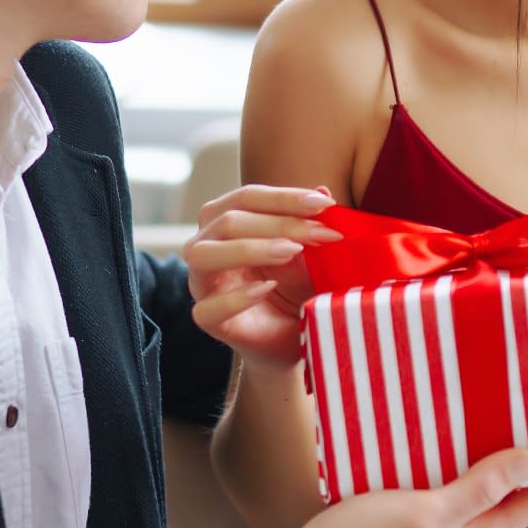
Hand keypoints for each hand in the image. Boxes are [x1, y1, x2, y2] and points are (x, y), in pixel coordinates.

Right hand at [183, 185, 343, 369]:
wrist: (294, 338)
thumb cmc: (296, 288)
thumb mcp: (311, 253)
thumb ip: (312, 223)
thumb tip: (323, 189)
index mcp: (227, 222)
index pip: (247, 198)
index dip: (285, 197)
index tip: (325, 204)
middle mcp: (207, 247)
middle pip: (228, 221)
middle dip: (280, 223)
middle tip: (323, 234)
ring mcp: (202, 284)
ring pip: (205, 255)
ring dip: (251, 248)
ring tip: (293, 251)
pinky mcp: (207, 320)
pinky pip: (208, 307)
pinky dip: (237, 297)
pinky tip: (267, 289)